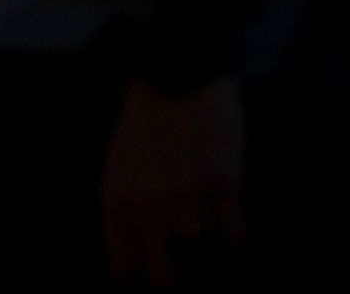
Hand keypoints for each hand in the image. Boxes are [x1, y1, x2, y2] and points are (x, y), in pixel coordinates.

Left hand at [98, 75, 243, 286]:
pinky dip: (233, 229)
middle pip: (165, 280)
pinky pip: (234, 237)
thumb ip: (127, 212)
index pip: (124, 272)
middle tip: (192, 262)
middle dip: (180, 275)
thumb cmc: (147, 123)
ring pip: (204, 257)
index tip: (159, 269)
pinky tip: (227, 208)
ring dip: (209, 245)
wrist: (175, 75)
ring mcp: (185, 200)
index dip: (143, 277)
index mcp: (115, 204)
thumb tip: (140, 258)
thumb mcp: (118, 168)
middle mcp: (146, 208)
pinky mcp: (221, 188)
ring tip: (207, 219)